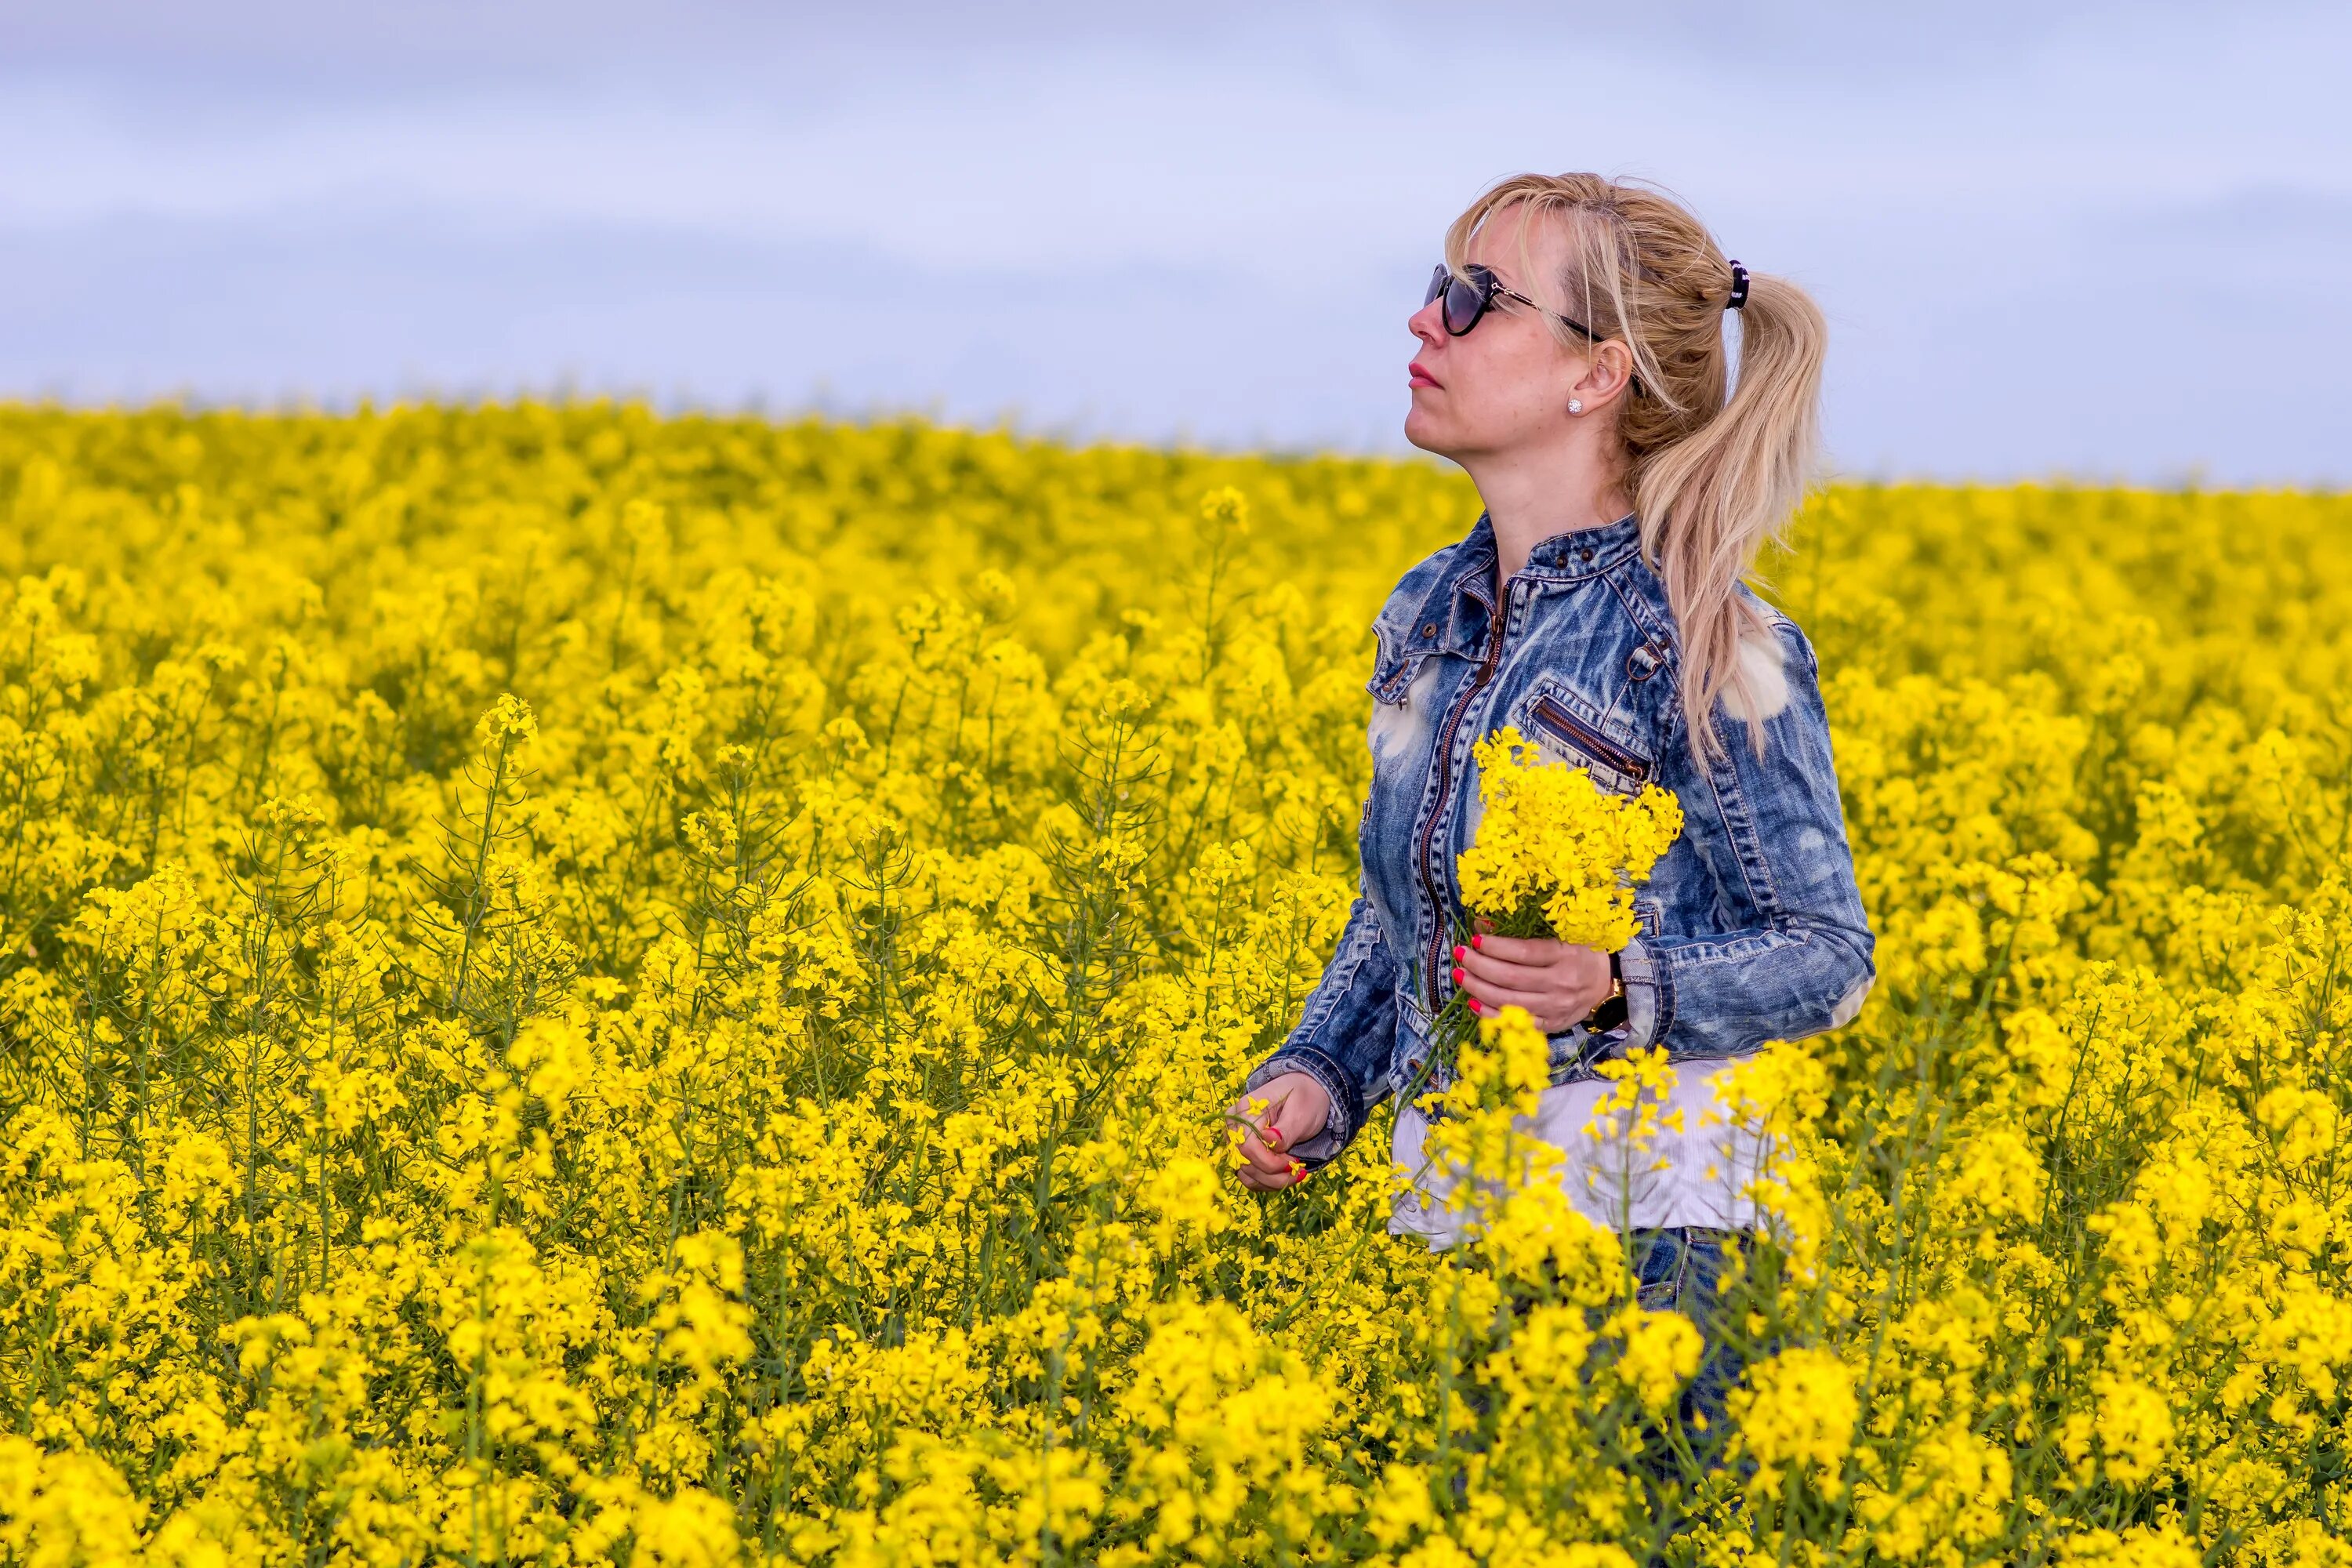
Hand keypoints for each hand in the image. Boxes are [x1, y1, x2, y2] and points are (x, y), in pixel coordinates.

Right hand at [1224, 1071, 1330, 1191]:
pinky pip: (1249, 1175)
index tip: (1293, 1163)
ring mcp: (1237, 1140)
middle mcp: (1235, 1126)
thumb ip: (1285, 1129)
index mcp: (1246, 1109)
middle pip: (1244, 1162)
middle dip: (1273, 1173)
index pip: (1247, 1145)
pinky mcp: (1244, 1152)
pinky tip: (1286, 1175)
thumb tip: (1268, 1139)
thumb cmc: (1304, 1099)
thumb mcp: (1301, 1112)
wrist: (1306, 1094)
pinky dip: (1268, 1181)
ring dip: (1272, 1181)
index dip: (1268, 1161)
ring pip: (1245, 1173)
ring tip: (1295, 1173)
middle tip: (1298, 1169)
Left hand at [1450, 918, 1613, 1033]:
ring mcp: (1555, 1008)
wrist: (1606, 983)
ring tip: (1460, 975)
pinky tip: (1473, 1002)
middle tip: (1460, 955)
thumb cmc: (1579, 952)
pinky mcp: (1550, 1025)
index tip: (1475, 939)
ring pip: (1509, 1002)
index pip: (1523, 953)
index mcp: (1565, 955)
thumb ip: (1523, 931)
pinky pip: (1515, 1023)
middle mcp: (1561, 983)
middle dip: (1479, 966)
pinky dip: (1491, 1015)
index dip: (1495, 947)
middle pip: (1511, 978)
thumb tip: (1482, 924)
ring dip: (1478, 989)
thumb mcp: (1559, 934)